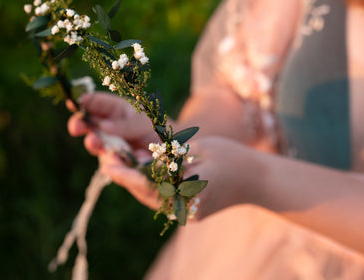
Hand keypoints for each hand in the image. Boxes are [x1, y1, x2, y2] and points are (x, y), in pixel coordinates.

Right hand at [67, 92, 157, 155]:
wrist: (176, 153)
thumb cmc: (159, 129)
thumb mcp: (146, 122)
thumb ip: (126, 124)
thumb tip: (104, 127)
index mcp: (115, 109)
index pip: (96, 102)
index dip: (83, 101)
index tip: (73, 102)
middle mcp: (109, 127)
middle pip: (88, 124)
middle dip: (80, 124)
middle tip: (77, 127)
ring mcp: (110, 146)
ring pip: (96, 145)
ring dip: (94, 144)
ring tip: (94, 142)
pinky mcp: (116, 164)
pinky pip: (110, 164)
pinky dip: (113, 163)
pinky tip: (117, 160)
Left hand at [84, 135, 265, 216]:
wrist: (259, 181)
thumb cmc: (235, 159)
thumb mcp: (202, 150)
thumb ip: (172, 156)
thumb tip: (141, 158)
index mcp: (190, 194)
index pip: (150, 185)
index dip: (127, 173)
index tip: (107, 162)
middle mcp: (186, 208)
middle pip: (145, 193)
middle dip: (124, 175)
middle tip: (104, 157)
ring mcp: (187, 212)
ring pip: (150, 197)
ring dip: (133, 180)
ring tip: (113, 160)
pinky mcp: (188, 209)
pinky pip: (161, 197)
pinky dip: (147, 184)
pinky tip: (135, 167)